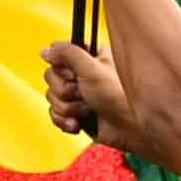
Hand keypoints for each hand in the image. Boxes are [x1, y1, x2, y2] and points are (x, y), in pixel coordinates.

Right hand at [44, 38, 138, 156]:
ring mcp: (80, 97)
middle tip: (83, 94)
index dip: (62, 68)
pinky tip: (78, 124)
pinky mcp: (77, 115)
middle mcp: (83, 76)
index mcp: (89, 59)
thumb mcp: (91, 68)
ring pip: (52, 98)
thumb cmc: (120, 97)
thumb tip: (46, 50)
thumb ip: (67, 53)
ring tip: (88, 111)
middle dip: (65, 91)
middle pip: (51, 78)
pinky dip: (65, 121)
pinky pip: (55, 115)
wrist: (134, 129)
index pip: (58, 55)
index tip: (73, 75)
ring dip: (68, 108)